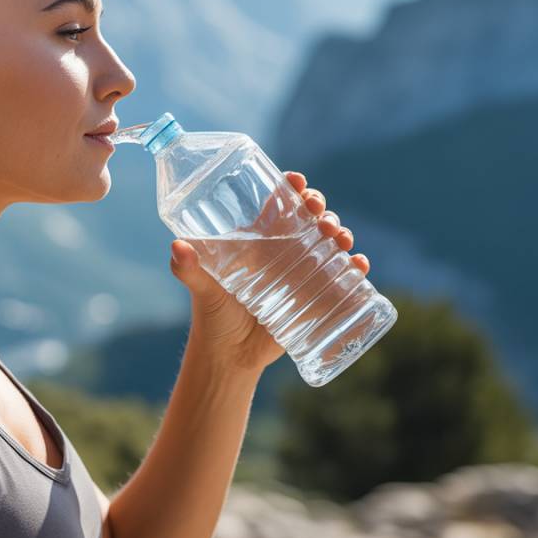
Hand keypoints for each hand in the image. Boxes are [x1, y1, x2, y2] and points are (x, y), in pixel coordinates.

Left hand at [168, 170, 369, 373]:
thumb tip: (177, 247)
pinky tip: (360, 264)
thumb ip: (187, 270)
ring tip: (339, 238)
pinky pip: (342, 276)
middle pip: (308, 217)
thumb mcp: (202, 290)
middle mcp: (281, 251)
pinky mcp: (316, 296)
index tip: (297, 180)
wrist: (231, 357)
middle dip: (320, 207)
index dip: (290, 187)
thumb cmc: (212, 317)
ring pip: (328, 241)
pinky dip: (356, 266)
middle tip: (320, 213)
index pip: (276, 204)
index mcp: (256, 240)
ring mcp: (301, 272)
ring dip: (340, 232)